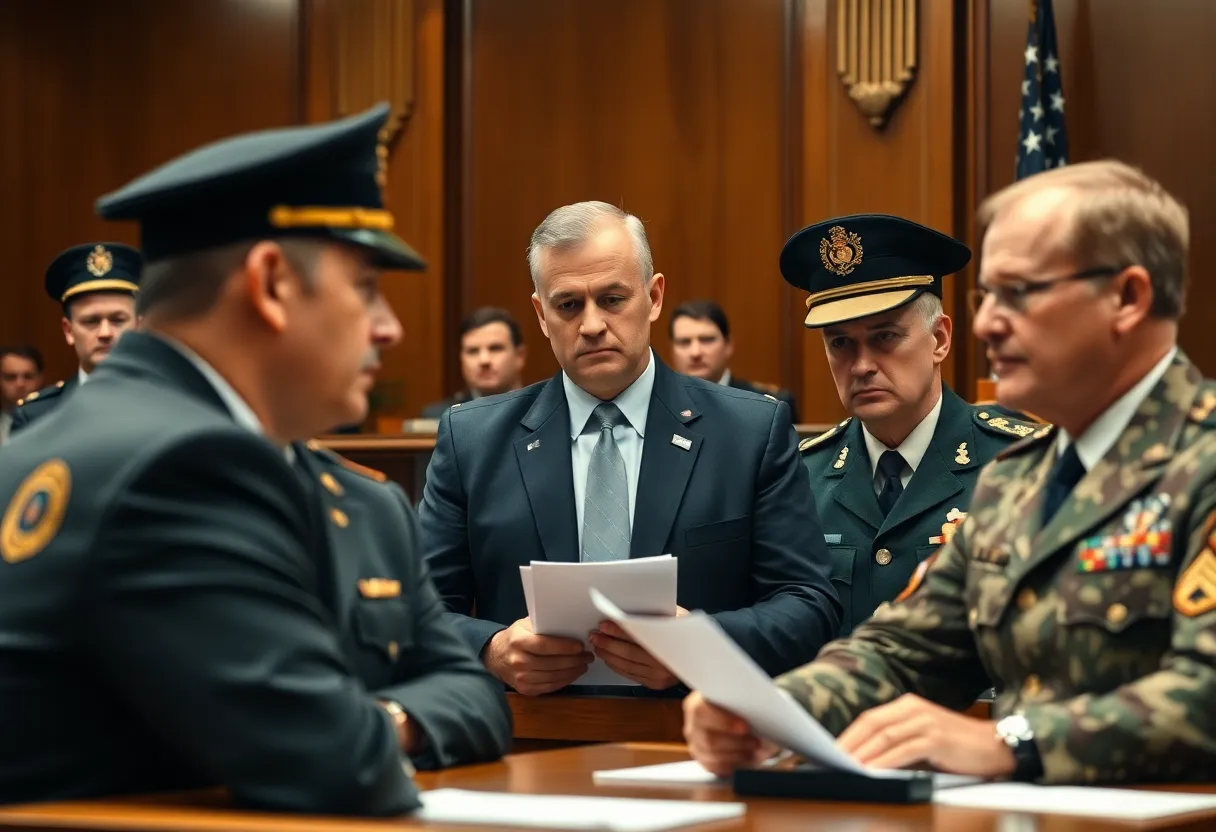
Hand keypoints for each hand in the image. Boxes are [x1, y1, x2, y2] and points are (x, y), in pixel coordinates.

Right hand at [484, 617, 592, 695]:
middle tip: (587, 655)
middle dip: (574, 660)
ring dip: (573, 672)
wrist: (495, 657)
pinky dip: (565, 681)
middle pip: (553, 664)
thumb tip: (569, 624)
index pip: (545, 646)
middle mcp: (519, 661)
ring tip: (583, 665)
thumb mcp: (524, 625)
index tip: (580, 646)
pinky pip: (550, 686)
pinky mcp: (525, 689)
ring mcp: (521, 678)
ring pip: (554, 677)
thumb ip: (543, 625)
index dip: (565, 647)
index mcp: (518, 642)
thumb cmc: (514, 638)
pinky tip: (573, 674)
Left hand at [589, 606, 688, 689]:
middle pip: (629, 652)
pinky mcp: (655, 684)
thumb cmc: (687, 630)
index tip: (604, 624)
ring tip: (597, 644)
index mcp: (670, 644)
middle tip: (595, 634)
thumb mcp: (675, 616)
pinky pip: (630, 675)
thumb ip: (653, 615)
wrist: (705, 653)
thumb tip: (625, 611)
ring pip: (627, 665)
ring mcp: (659, 677)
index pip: (638, 636)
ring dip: (608, 654)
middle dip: (608, 643)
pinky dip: (616, 665)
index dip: (618, 630)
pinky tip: (608, 657)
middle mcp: (665, 664)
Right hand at [682, 691, 778, 776]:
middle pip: (709, 739)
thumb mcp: (739, 698)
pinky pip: (714, 768)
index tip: (745, 727)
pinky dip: (732, 765)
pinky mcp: (702, 759)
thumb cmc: (736, 704)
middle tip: (757, 742)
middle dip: (736, 743)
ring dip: (737, 756)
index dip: (723, 721)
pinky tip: (745, 760)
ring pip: (712, 756)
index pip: (701, 712)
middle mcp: (692, 725)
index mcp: (696, 703)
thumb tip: (763, 719)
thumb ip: (744, 706)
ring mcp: (695, 743)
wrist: (731, 712)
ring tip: (754, 752)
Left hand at [836, 693, 1015, 776]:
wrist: (997, 746)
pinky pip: (904, 750)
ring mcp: (925, 722)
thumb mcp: (923, 737)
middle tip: (828, 760)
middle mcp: (913, 709)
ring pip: (884, 737)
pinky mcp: (936, 738)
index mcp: (907, 705)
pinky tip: (872, 771)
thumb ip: (898, 742)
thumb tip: (865, 759)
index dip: (847, 735)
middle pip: (871, 724)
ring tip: (844, 767)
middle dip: (848, 744)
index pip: (868, 719)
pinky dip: (884, 762)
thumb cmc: (958, 746)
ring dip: (862, 753)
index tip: (828, 750)